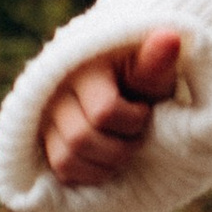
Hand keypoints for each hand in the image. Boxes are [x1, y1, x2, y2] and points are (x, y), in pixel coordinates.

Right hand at [39, 29, 182, 186]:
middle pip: (81, 139)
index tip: (144, 110)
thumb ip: (157, 62)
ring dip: (104, 164)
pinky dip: (88, 174)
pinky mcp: (42, 136)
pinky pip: (60, 169)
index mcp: (83, 66)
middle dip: (119, 148)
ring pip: (67, 158)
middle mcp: (55, 90)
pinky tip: (106, 159)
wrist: (126, 83)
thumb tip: (169, 38)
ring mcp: (44, 115)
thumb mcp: (154, 71)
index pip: (104, 112)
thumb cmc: (145, 78)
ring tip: (122, 148)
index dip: (133, 121)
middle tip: (135, 136)